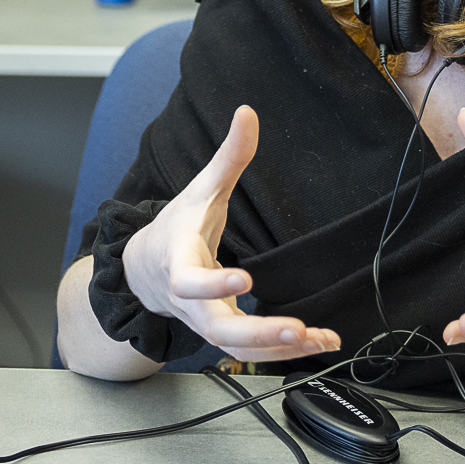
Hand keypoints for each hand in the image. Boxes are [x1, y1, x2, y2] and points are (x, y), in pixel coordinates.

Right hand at [120, 106, 342, 363]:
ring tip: (318, 338)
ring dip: (280, 348)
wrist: (144, 271)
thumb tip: (247, 112)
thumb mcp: (200, 190)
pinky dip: (285, 351)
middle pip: (217, 329)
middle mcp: (190, 301)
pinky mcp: (223, 334)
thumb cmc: (176, 229)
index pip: (188, 281)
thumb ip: (228, 156)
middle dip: (257, 333)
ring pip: (238, 348)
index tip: (244, 280)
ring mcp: (205, 322)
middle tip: (296, 327)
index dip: (213, 285)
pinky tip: (320, 342)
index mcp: (178, 262)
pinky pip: (252, 351)